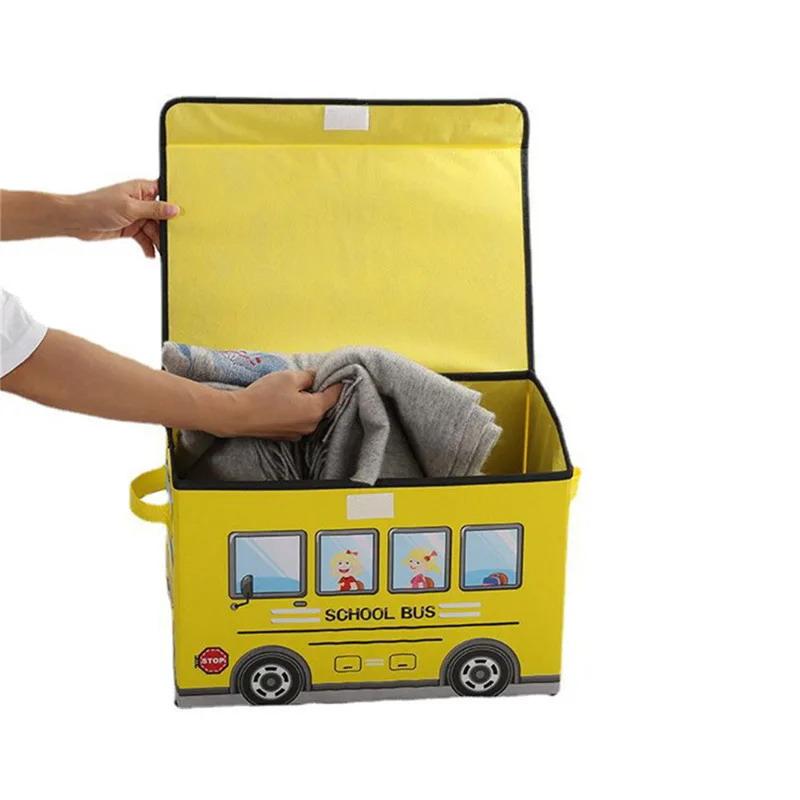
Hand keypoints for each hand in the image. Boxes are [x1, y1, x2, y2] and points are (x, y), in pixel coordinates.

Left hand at [68, 179, 179, 257]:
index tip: (186, 214)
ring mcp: (136, 215)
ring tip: (163, 250)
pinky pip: (145, 238)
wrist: (75, 220)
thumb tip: (174, 209)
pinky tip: (151, 254)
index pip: (165, 193)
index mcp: (141, 189)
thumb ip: (154, 209)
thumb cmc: (97, 206)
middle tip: (175, 239)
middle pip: (163, 215)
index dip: (176, 202)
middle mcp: (141, 201)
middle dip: (168, 227)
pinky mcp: (130, 228)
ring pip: (155, 229)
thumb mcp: (130, 208)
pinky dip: (149, 246)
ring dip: (159, 240)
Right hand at [213, 370, 342, 438]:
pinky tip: (283, 404)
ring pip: (310, 414)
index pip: (336, 394)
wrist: (239, 416)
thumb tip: (317, 376)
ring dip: (307, 403)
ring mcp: (299, 433)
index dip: (337, 382)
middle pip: (323, 405)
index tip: (337, 373)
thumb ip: (309, 376)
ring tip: (292, 391)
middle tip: (309, 379)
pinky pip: (298, 422)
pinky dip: (296, 413)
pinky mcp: (287, 436)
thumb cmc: (264, 395)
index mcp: (316, 409)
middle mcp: (311, 425)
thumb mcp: (289, 377)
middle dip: (319, 392)